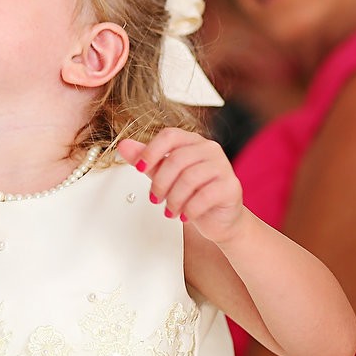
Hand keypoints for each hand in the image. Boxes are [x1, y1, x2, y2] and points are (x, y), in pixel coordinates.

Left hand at [117, 128, 244, 243]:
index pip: (169, 136)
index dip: (151, 151)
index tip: (139, 169)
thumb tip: (124, 146)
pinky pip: (205, 196)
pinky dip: (189, 209)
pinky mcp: (231, 186)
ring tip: (170, 210)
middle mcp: (209, 149)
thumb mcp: (164, 175)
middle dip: (160, 183)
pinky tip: (185, 216)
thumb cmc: (192, 194)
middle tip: (155, 199)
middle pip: (176, 159)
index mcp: (192, 141)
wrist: (219, 219)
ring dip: (174, 199)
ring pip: (189, 178)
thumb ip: (146, 160)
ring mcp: (223, 166)